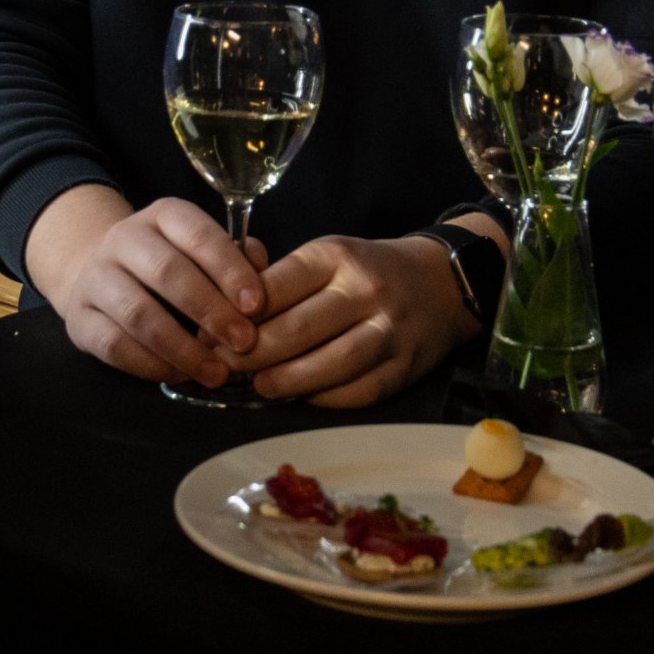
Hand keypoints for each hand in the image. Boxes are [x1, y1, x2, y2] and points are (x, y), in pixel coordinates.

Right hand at [23, 186, 271, 388]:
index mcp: (164, 215)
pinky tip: (180, 375)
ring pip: (139, 314)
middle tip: (244, 344)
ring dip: (183, 349)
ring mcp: (96, 277)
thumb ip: (237, 259)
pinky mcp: (79, 317)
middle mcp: (124, 238)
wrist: (99, 272)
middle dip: (210, 311)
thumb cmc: (170, 263)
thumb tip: (266, 281)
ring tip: (217, 373)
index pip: (198, 234)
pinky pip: (115, 345)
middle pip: (167, 273)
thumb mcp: (202, 249)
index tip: (256, 305)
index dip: (229, 269)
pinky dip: (151, 365)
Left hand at [239, 231, 486, 407]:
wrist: (440, 284)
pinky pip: (357, 391)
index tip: (213, 330)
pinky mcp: (404, 368)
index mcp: (338, 257)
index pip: (277, 286)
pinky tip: (301, 394)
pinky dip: (323, 397)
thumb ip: (280, 281)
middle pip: (298, 329)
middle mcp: (366, 291)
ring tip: (260, 384)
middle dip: (253, 352)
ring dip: (285, 380)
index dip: (239, 313)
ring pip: (329, 365)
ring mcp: (389, 331)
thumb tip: (221, 316)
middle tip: (226, 363)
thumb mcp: (327, 257)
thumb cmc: (367, 271)